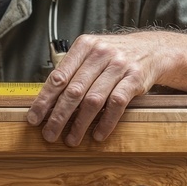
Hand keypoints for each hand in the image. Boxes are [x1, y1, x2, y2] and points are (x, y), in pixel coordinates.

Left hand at [27, 32, 171, 145]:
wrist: (152, 50)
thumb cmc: (114, 56)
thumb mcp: (92, 54)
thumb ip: (72, 71)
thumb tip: (47, 101)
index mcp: (84, 46)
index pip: (58, 77)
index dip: (44, 100)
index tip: (34, 117)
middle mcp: (100, 53)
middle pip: (73, 91)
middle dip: (58, 116)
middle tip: (49, 134)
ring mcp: (119, 65)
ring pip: (93, 100)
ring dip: (80, 124)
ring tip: (71, 139)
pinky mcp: (135, 79)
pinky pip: (116, 105)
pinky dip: (105, 122)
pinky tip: (97, 134)